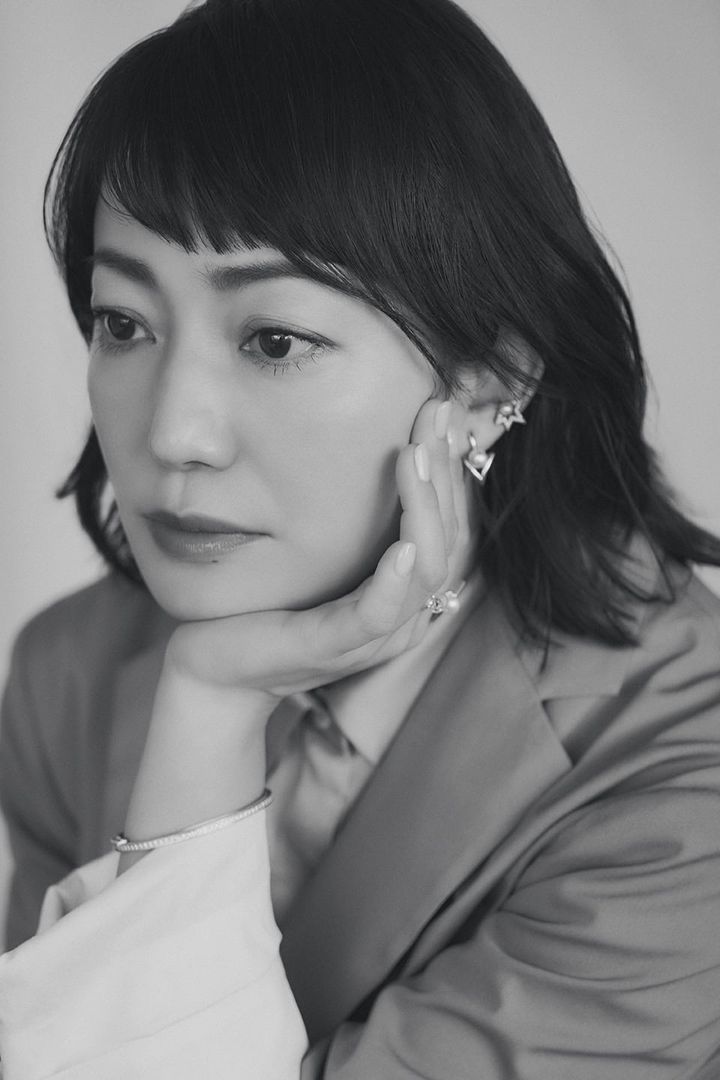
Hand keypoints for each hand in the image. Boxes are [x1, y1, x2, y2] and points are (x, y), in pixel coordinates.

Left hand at [119, 398, 472, 863]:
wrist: (209, 668)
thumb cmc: (262, 604)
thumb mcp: (315, 551)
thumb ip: (350, 514)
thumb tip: (372, 442)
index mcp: (402, 593)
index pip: (448, 526)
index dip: (451, 468)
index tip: (444, 408)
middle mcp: (401, 616)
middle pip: (448, 542)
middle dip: (446, 471)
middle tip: (439, 410)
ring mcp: (370, 637)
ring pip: (426, 572)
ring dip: (424, 510)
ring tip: (416, 453)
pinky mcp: (331, 648)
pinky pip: (377, 615)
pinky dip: (394, 582)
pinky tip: (399, 544)